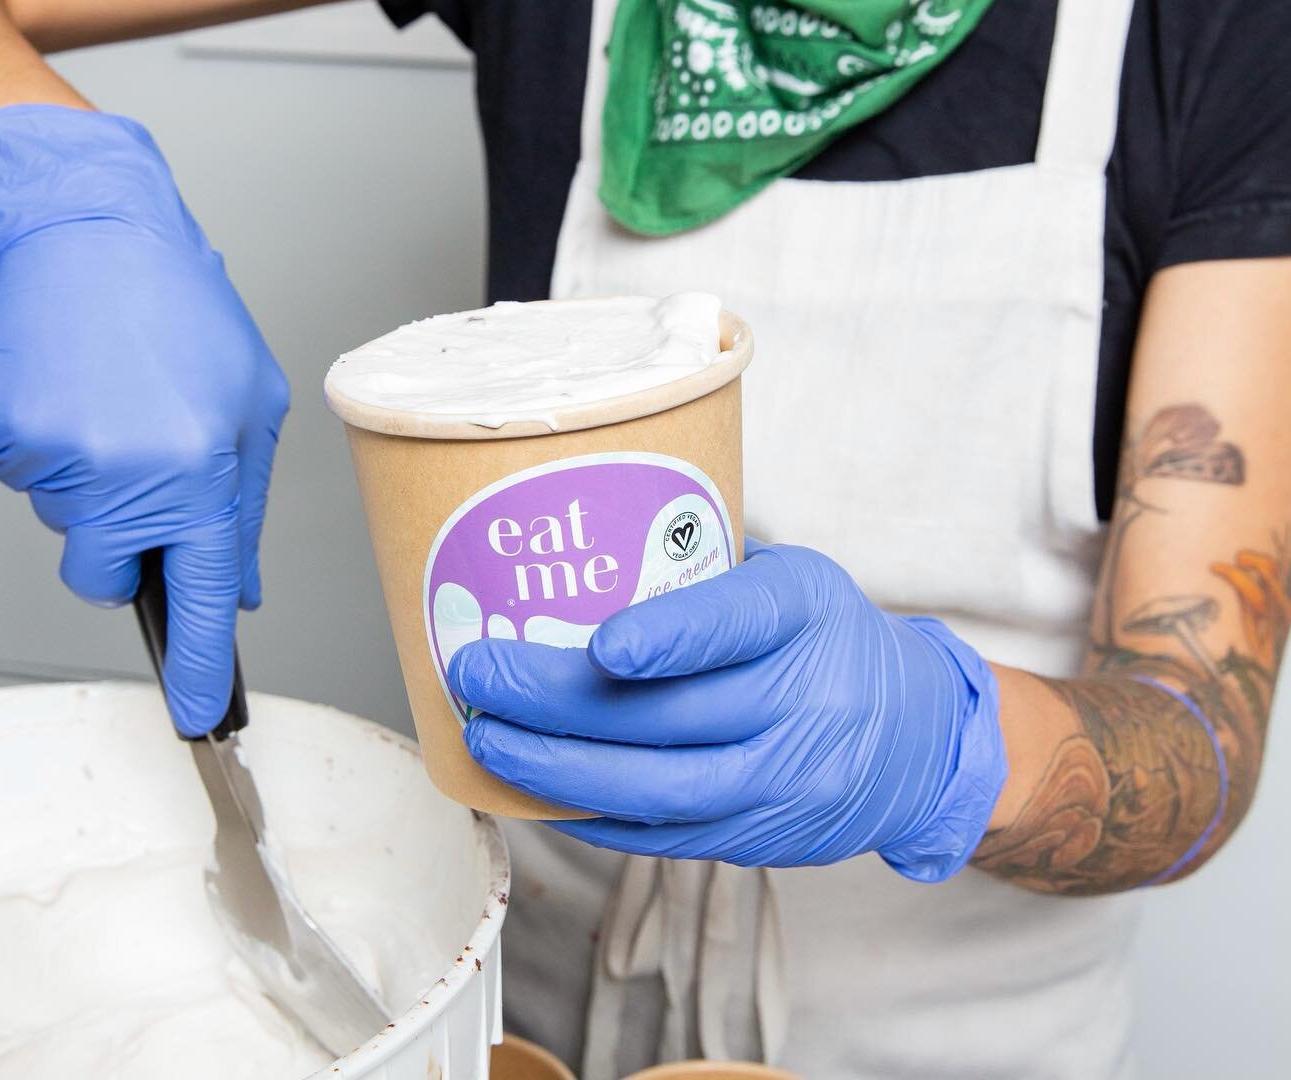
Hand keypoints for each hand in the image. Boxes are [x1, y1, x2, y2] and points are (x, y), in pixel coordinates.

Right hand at [0, 105, 289, 734]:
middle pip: (108, 575)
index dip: (199, 661)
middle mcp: (126, 468)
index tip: (201, 715)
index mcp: (200, 463)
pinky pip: (18, 474)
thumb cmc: (177, 308)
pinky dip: (41, 442)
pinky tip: (68, 386)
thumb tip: (237, 588)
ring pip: (62, 521)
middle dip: (123, 542)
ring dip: (86, 477)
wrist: (90, 228)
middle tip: (139, 458)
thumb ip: (243, 505)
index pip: (200, 591)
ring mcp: (52, 452)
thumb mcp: (250, 402)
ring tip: (108, 395)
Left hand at [450, 540, 1006, 878]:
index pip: (736, 624)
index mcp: (804, 611)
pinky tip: (534, 785)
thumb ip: (701, 575)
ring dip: (558, 767)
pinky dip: (591, 810)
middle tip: (479, 672)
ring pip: (659, 786)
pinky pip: (664, 832)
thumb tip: (569, 558)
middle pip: (672, 713)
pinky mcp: (760, 840)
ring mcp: (783, 783)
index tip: (600, 646)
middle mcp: (802, 701)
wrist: (918, 738)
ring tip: (487, 738)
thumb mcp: (790, 578)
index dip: (669, 639)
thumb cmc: (826, 636)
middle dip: (560, 700)